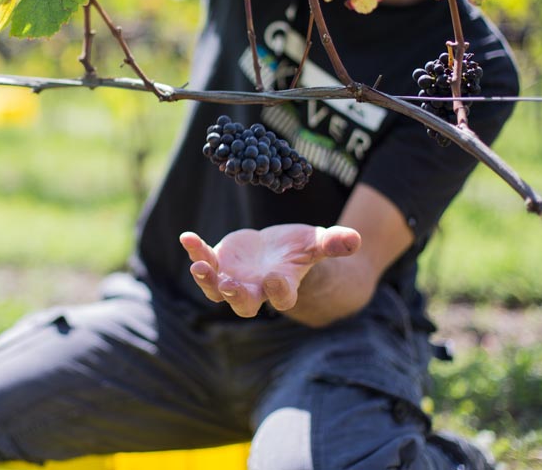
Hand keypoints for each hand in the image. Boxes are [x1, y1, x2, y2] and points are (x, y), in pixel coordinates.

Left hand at [179, 224, 360, 317]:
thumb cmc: (301, 250)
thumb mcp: (318, 243)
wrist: (278, 252)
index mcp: (282, 287)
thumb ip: (334, 243)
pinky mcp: (218, 264)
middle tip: (230, 285)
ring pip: (216, 289)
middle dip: (236, 296)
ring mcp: (233, 280)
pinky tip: (186, 237)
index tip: (274, 278)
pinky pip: (203, 261)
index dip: (278, 290)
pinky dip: (195, 251)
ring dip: (206, 279)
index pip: (281, 296)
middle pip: (243, 303)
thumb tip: (355, 239)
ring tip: (198, 267)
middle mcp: (255, 290)